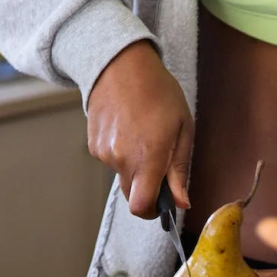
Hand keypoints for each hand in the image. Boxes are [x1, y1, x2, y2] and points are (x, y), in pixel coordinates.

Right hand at [86, 41, 193, 219]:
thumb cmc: (158, 92)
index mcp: (148, 156)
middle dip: (147, 186)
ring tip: (143, 132)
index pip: (141, 206)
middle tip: (159, 159)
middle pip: (132, 194)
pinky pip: (111, 160)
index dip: (152, 211)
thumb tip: (181, 202)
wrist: (121, 65)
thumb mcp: (182, 127)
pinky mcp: (93, 145)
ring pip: (122, 175)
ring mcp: (104, 153)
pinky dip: (121, 152)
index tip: (163, 202)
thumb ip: (180, 169)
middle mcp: (122, 159)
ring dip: (134, 165)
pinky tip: (128, 127)